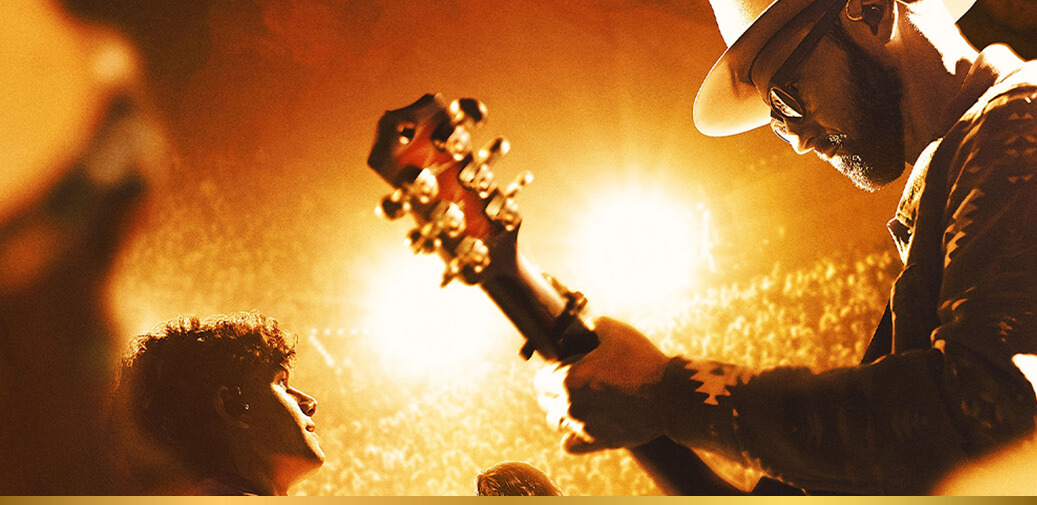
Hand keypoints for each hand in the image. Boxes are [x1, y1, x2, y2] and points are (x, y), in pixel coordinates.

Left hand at [536, 317, 669, 453]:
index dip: (554, 368)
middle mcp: (571, 407)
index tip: (570, 364)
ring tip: (582, 400)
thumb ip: (593, 324)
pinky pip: (570, 445)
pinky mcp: (598, 442)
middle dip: (555, 388)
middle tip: (578, 379)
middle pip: (545, 400)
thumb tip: (586, 324)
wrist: (672, 397)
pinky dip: (571, 436)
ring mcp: (583, 428)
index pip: (540, 379)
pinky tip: (584, 423)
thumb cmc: (644, 362)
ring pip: (556, 421)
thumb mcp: (616, 331)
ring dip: (563, 410)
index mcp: (568, 381)